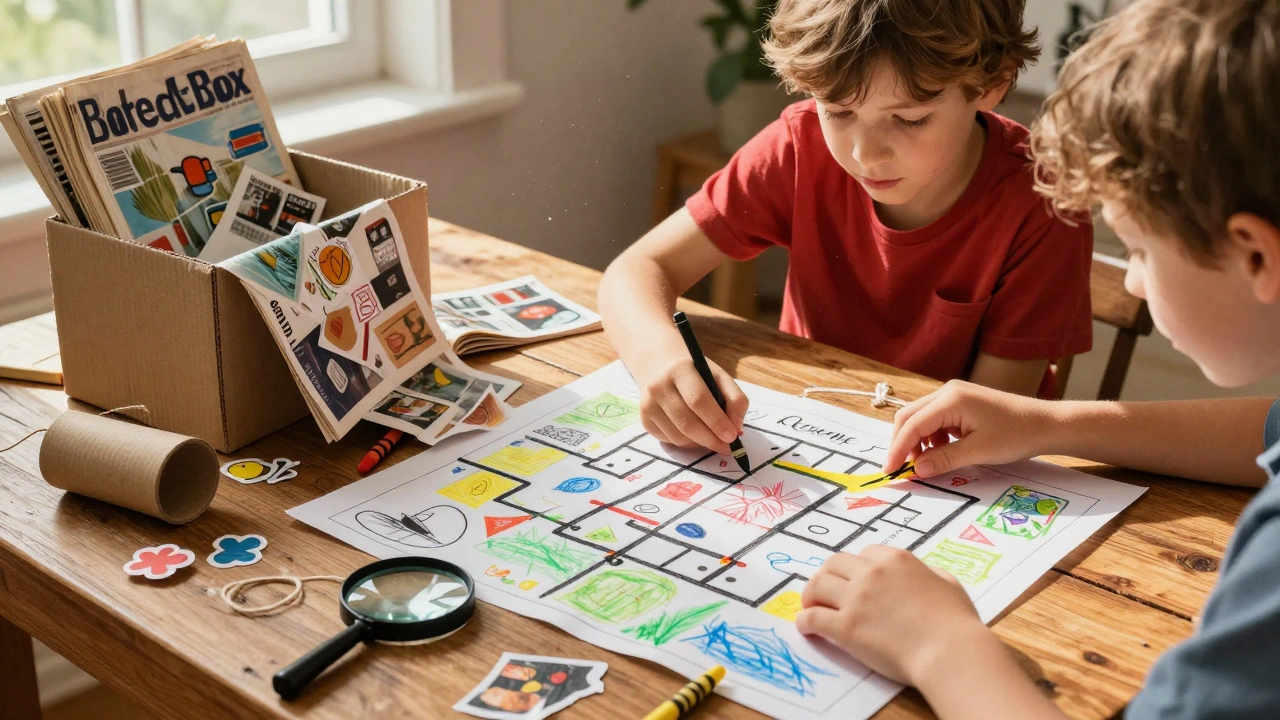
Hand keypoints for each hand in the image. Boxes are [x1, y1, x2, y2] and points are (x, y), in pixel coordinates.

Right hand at [633, 355, 747, 454]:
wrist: (663, 372)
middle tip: (727, 447)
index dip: (717, 421)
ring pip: (679, 437)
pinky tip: (695, 434)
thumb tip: (736, 427)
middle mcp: (658, 386)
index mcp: (680, 370)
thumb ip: (735, 399)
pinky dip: (688, 443)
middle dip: (710, 439)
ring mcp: (648, 405)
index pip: (698, 400)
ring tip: (712, 438)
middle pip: (687, 423)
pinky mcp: (645, 420)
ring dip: (700, 443)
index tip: (732, 436)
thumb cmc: (697, 377)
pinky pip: (670, 441)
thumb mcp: (719, 378)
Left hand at [796, 547, 986, 684]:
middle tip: (827, 592)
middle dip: (829, 576)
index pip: (864, 553)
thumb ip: (929, 573)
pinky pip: (813, 617)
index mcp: (896, 560)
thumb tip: (921, 574)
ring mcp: (856, 598)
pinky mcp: (845, 626)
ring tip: (811, 607)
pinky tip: (807, 628)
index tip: (855, 580)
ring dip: (811, 595)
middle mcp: (871, 573)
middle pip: (834, 564)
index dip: (858, 567)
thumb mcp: (948, 583)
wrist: (949, 651)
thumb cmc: (955, 622)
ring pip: (817, 585)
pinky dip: (805, 621)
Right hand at [884, 380, 1059, 477]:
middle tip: (902, 470)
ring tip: (925, 464)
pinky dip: (930, 437)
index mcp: (951, 399)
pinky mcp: (960, 403)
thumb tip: (917, 470)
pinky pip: (934, 419)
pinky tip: (941, 452)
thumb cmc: (1016, 435)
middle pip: (910, 417)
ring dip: (916, 441)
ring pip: (920, 418)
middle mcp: (947, 392)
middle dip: (902, 443)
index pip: (912, 424)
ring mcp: (953, 395)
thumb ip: (944, 459)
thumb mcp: (979, 451)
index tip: (890, 471)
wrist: (1045, 423)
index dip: (898, 449)